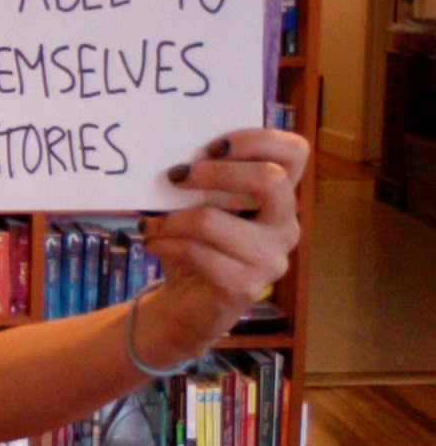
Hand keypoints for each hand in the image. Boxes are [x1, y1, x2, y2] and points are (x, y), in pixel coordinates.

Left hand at [138, 128, 308, 359]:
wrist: (187, 305)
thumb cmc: (195, 246)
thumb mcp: (199, 207)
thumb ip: (200, 181)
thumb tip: (171, 157)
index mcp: (278, 198)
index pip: (296, 153)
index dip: (258, 140)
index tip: (211, 146)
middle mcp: (285, 225)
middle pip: (269, 179)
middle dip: (215, 171)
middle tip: (175, 176)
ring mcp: (271, 258)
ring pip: (213, 220)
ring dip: (170, 219)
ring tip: (148, 224)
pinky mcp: (246, 286)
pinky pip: (197, 252)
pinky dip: (166, 243)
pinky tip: (153, 243)